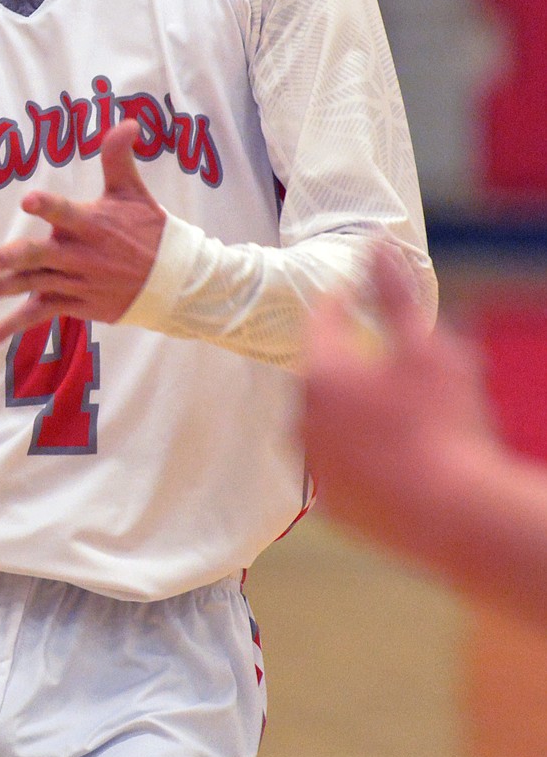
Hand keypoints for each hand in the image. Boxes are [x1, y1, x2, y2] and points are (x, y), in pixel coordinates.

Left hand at [0, 120, 165, 348]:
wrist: (173, 281)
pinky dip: (12, 327)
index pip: (66, 212)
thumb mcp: (133, 192)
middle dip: (13, 260)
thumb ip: (119, 157)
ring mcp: (75, 283)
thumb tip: (128, 121)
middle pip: (42, 256)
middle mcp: (80, 255)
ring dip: (3, 291)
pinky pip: (39, 315)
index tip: (29, 200)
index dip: (49, 206)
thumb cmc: (149, 230)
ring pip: (33, 286)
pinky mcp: (74, 304)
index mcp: (91, 224)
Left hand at [302, 242, 492, 533]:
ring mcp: (314, 464)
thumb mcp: (426, 346)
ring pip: (330, 420)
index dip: (345, 302)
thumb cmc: (442, 426)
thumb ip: (393, 292)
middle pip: (324, 372)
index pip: (322, 320)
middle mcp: (301, 418)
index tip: (360, 296)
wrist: (455, 513)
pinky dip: (361, 452)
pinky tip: (399, 453)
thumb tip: (374, 243)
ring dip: (358, 410)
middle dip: (357, 361)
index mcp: (319, 373)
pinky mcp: (331, 504)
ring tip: (405, 413)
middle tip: (400, 364)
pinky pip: (342, 462)